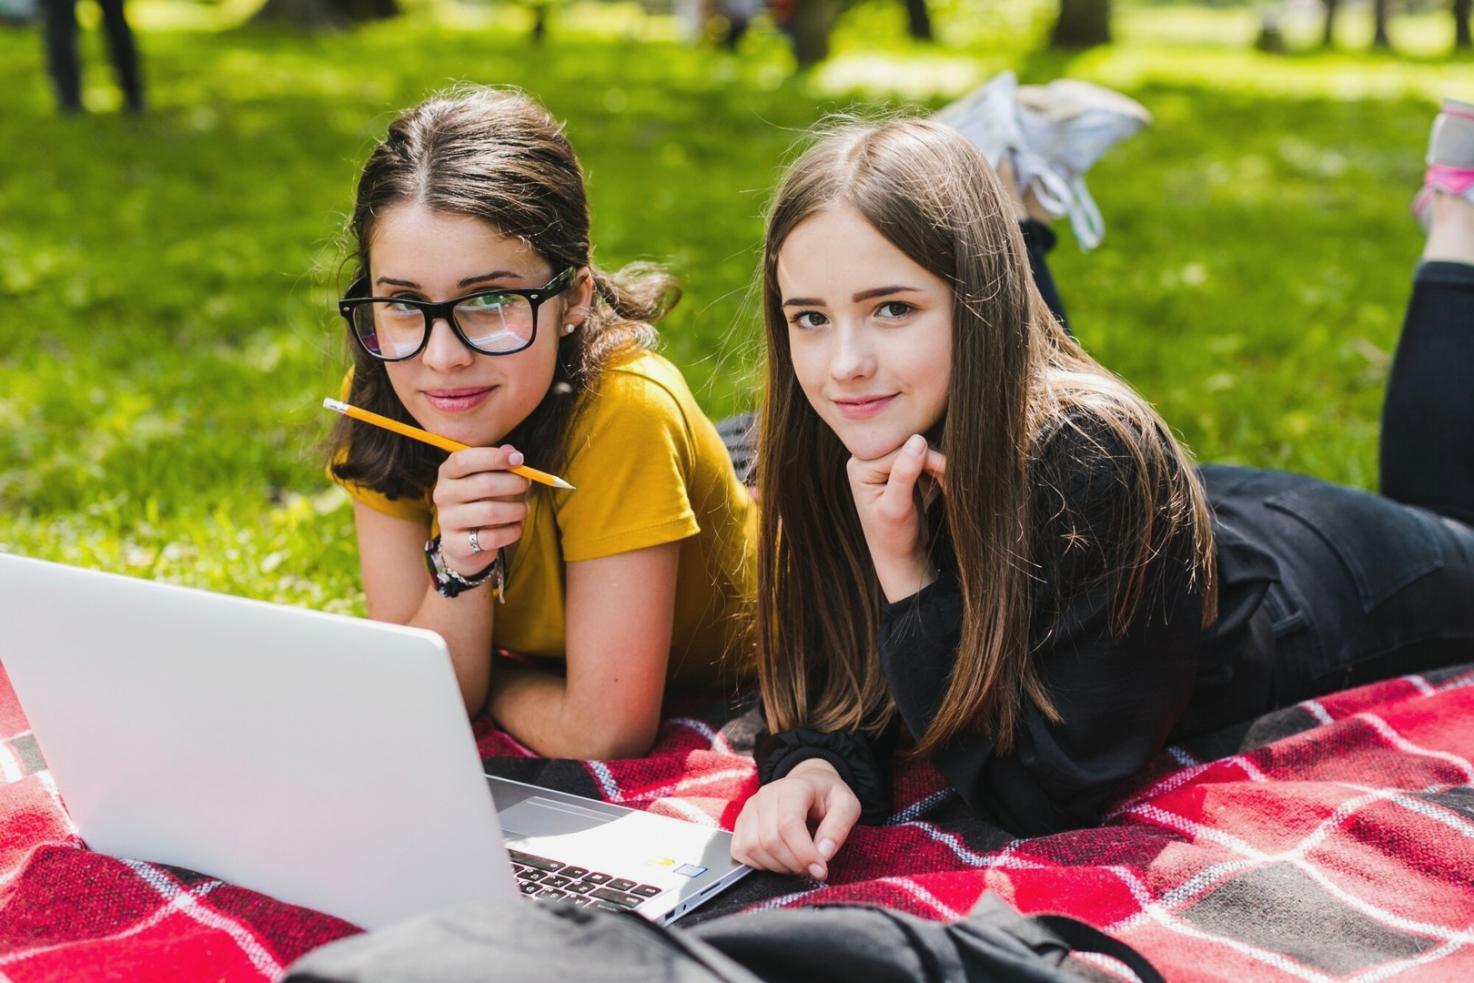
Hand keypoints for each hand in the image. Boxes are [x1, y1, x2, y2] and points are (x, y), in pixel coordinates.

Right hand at [432, 445, 531, 576]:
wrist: (464, 542)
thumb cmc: (481, 501)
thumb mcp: (488, 478)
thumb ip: (499, 464)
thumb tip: (512, 452)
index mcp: (448, 473)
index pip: (464, 460)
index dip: (494, 457)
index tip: (519, 459)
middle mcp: (443, 494)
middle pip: (483, 484)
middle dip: (514, 484)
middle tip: (527, 486)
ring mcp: (447, 520)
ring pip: (490, 512)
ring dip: (516, 509)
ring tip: (523, 509)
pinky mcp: (456, 544)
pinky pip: (492, 537)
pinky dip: (512, 531)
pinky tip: (516, 527)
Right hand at [730, 758, 859, 880]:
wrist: (809, 785)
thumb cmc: (827, 797)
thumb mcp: (847, 805)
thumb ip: (839, 827)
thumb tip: (823, 854)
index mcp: (793, 788)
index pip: (788, 824)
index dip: (803, 853)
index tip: (821, 870)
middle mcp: (765, 796)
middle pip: (769, 840)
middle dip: (793, 864)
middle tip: (812, 868)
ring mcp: (749, 809)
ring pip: (753, 848)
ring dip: (778, 866)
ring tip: (797, 863)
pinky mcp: (741, 823)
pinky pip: (741, 851)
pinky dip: (760, 864)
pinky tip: (779, 860)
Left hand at [846, 434, 947, 602]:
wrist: (900, 557)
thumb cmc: (893, 538)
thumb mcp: (897, 507)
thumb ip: (904, 474)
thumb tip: (917, 440)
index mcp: (860, 466)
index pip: (899, 448)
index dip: (925, 457)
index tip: (947, 473)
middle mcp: (869, 461)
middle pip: (909, 446)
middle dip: (933, 462)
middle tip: (950, 483)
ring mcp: (884, 464)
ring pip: (919, 450)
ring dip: (938, 466)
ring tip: (948, 488)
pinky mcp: (899, 470)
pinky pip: (923, 459)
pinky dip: (937, 470)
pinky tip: (944, 486)